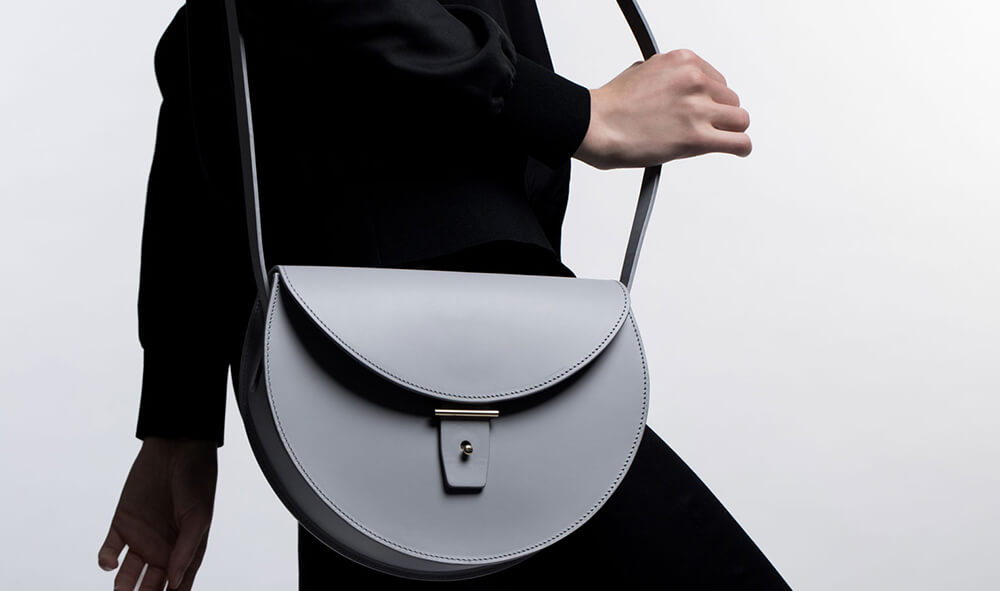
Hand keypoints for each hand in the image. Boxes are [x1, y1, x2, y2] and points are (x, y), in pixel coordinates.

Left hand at [98, 437, 217, 590]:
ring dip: (123, 585)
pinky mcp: (122, 524)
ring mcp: (142, 537)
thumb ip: (185, 550)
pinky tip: (109, 563)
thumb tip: (174, 582)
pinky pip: (110, 549)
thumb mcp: (198, 516)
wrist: (176, 447)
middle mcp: (163, 547)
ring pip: (128, 573)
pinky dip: (106, 559)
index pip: (178, 584)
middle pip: (151, 584)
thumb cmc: (197, 479)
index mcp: (186, 549)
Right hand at [574, 48, 751, 169]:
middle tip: (703, 128)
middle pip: (730, 100)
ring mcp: (697, 110)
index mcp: (683, 62)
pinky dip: (742, 148)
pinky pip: (740, 142)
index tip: (704, 110)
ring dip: (730, 130)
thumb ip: (669, 78)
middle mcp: (694, 81)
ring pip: (739, 120)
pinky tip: (738, 151)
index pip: (716, 80)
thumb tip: (680, 92)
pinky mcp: (697, 138)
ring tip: (720, 139)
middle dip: (718, 114)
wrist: (595, 125)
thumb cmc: (611, 105)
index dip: (710, 98)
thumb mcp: (643, 70)